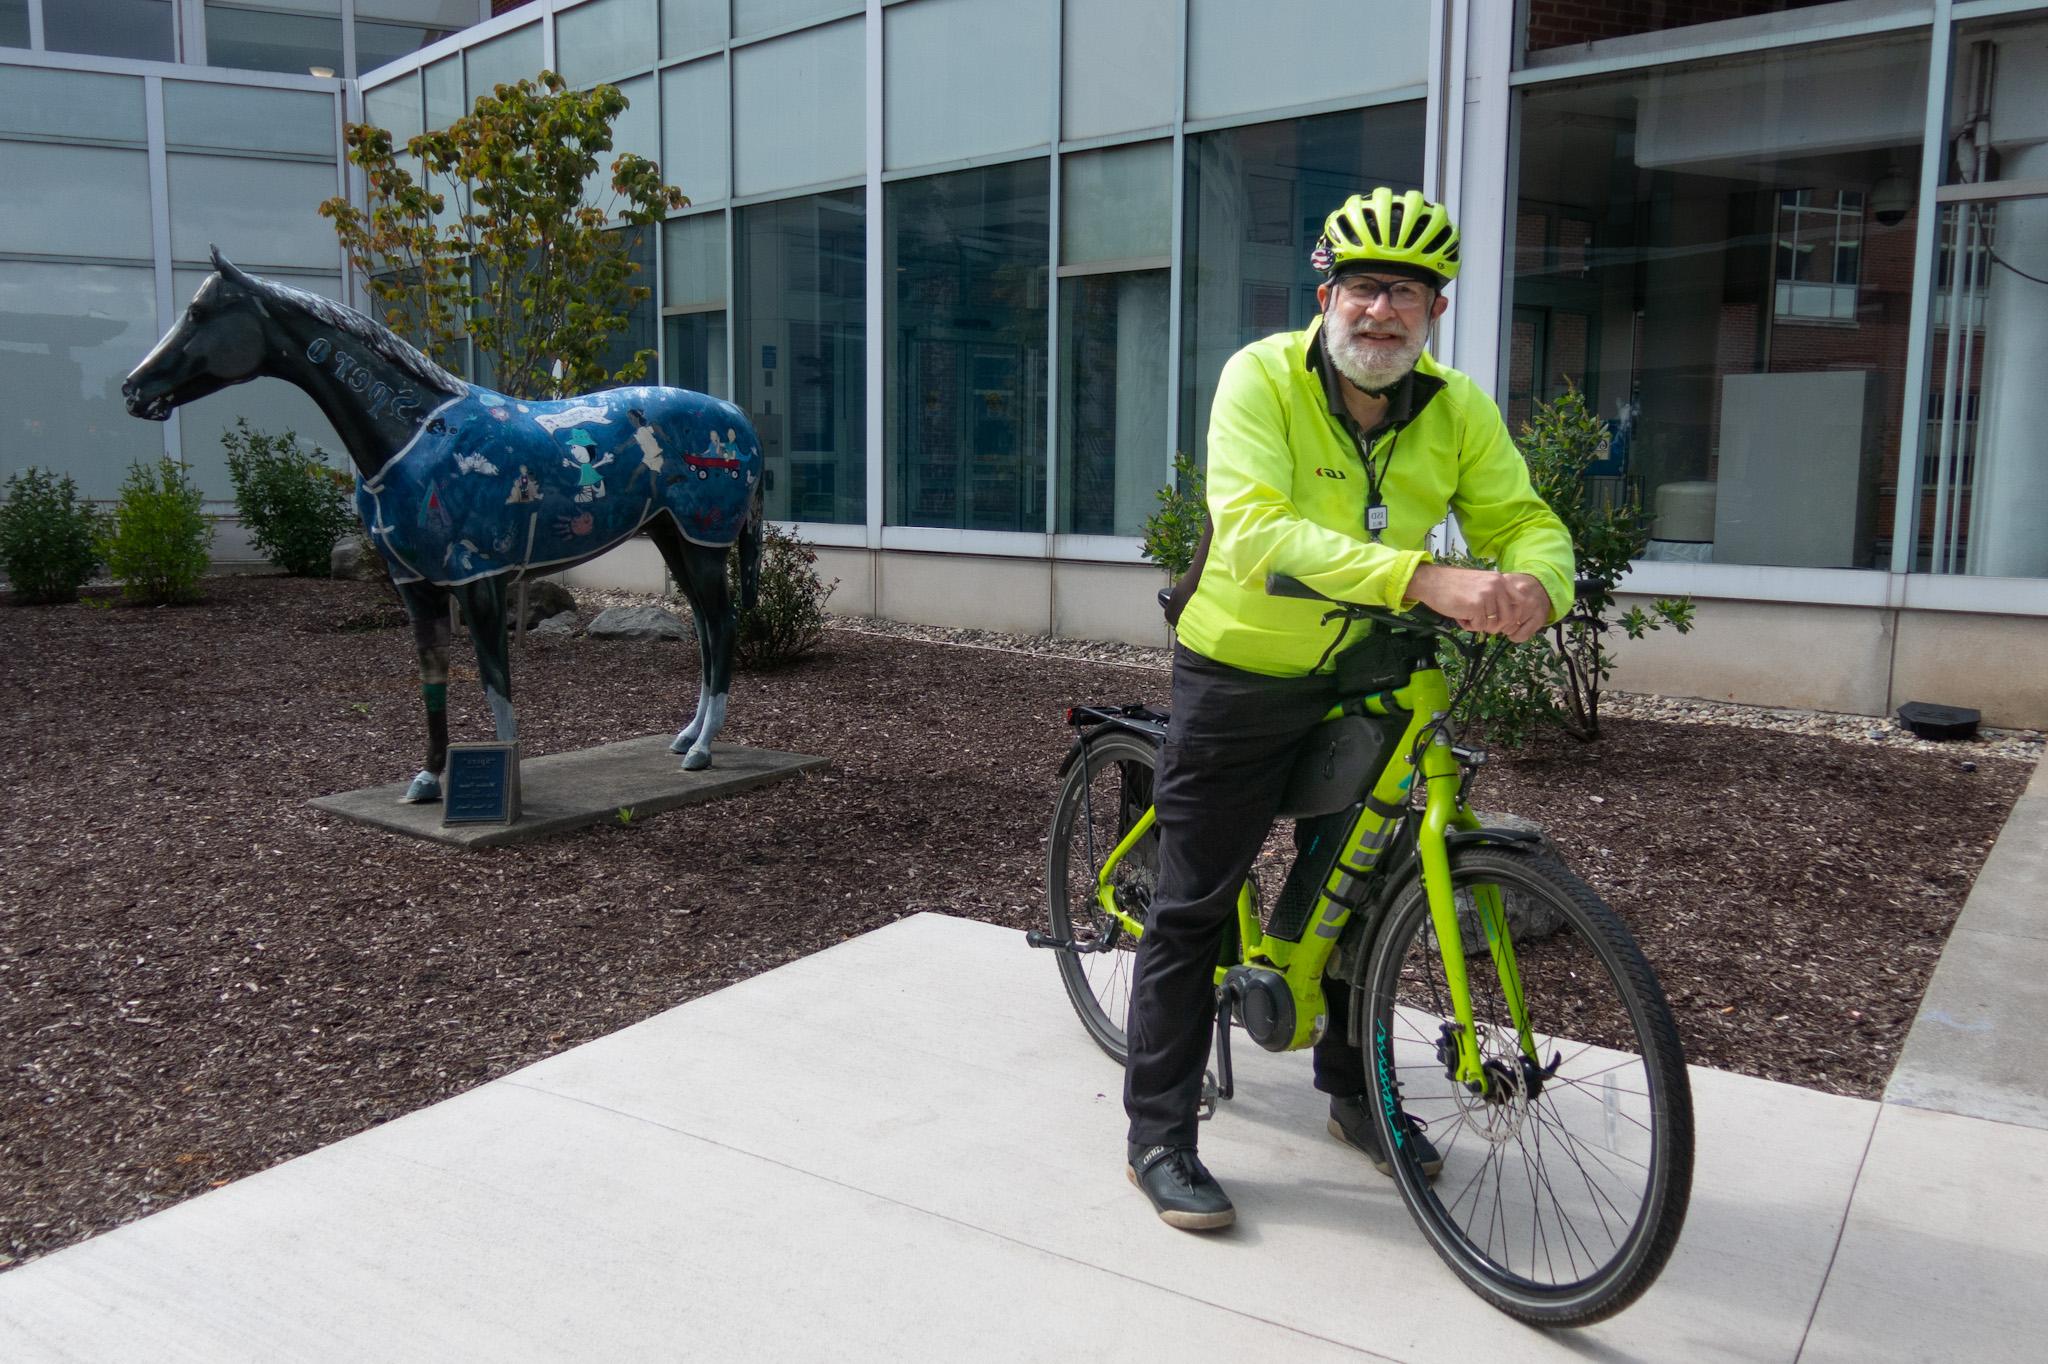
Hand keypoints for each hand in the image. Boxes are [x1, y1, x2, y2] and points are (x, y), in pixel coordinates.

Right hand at [1407, 565, 1551, 641]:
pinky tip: (1459, 616)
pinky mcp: (1476, 605)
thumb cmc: (1453, 585)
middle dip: (1494, 625)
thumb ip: (1496, 595)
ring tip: (1466, 615)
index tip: (1501, 623)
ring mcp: (1487, 595)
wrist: (1431, 581)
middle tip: (1480, 622)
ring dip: (1479, 625)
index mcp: (1500, 580)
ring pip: (1493, 624)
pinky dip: (1469, 626)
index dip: (1512, 617)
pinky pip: (1479, 626)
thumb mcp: (1481, 584)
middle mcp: (1497, 586)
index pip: (1519, 603)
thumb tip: (1509, 619)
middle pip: (1508, 618)